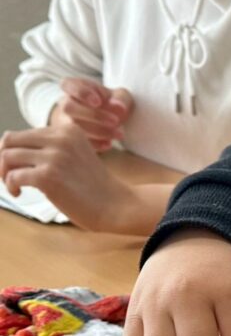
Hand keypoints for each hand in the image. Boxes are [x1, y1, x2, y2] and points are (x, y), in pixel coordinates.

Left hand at [0, 124, 133, 229]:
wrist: (114, 204)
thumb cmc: (93, 185)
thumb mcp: (74, 154)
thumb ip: (50, 147)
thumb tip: (6, 146)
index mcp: (66, 130)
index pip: (21, 134)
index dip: (13, 152)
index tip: (19, 167)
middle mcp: (60, 138)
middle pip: (9, 141)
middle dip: (3, 160)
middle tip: (10, 176)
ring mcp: (54, 156)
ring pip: (7, 157)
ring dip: (4, 174)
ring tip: (16, 186)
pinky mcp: (48, 176)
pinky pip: (13, 176)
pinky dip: (11, 186)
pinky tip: (20, 193)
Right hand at [49, 78, 133, 151]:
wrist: (108, 118)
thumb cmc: (112, 102)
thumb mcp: (120, 96)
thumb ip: (121, 99)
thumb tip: (119, 108)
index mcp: (74, 86)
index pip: (69, 84)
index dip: (82, 93)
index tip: (98, 102)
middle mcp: (65, 102)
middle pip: (69, 107)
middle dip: (94, 115)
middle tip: (115, 121)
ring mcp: (63, 120)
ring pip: (71, 126)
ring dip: (97, 131)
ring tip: (118, 134)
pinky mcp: (68, 137)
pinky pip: (76, 142)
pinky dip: (94, 144)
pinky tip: (108, 143)